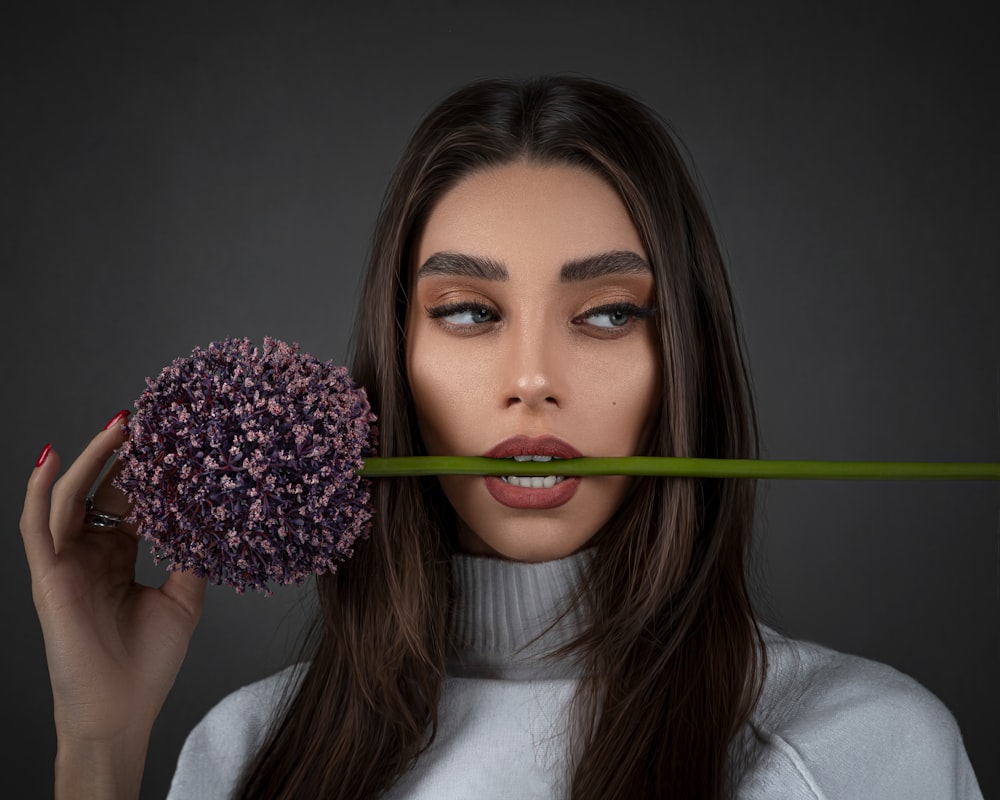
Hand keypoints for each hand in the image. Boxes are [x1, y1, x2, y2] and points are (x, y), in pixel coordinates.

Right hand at [20, 414, 206, 796]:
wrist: (121, 710)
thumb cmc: (148, 662)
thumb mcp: (182, 598)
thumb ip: (191, 556)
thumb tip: (216, 517)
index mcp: (120, 557)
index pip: (133, 501)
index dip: (152, 471)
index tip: (179, 439)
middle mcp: (92, 553)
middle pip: (106, 490)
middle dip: (128, 454)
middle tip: (156, 419)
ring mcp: (67, 561)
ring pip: (74, 495)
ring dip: (93, 456)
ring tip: (122, 424)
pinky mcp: (47, 573)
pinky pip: (37, 523)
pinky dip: (41, 487)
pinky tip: (53, 455)